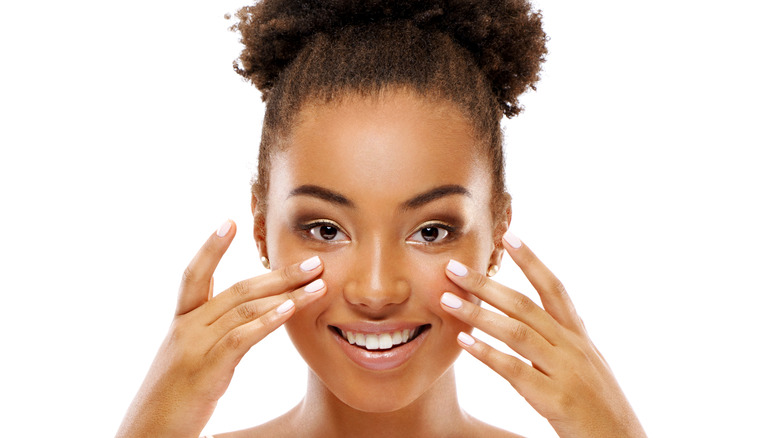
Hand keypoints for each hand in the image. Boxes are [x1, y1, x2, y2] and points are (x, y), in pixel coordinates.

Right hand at [116, 220, 326, 437]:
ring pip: (244, 308)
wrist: (147, 434)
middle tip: (314, 260)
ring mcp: (195, 346)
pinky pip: (241, 337)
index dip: (210, 248)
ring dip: (286, 293)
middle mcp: (186, 328)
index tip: (229, 222)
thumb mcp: (187, 360)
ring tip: (317, 284)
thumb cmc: (172, 401)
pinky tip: (291, 310)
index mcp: (181, 323)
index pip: (194, 276)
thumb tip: (238, 322)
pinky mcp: (206, 369)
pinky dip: (267, 320)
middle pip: (237, 289)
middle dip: (278, 273)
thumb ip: (209, 336)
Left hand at [439, 232, 645, 437]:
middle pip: (525, 305)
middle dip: (487, 284)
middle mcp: (573, 347)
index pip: (554, 288)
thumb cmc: (600, 408)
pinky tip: (464, 342)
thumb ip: (560, 343)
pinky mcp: (556, 399)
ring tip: (447, 300)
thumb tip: (532, 323)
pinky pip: (516, 370)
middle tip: (454, 267)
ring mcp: (565, 371)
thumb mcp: (585, 366)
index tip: (509, 236)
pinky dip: (488, 353)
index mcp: (579, 337)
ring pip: (517, 332)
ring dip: (479, 313)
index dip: (532, 260)